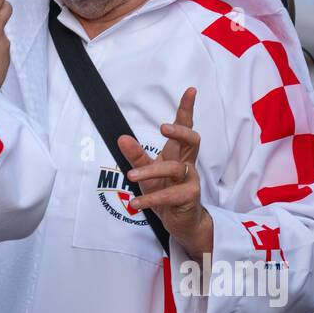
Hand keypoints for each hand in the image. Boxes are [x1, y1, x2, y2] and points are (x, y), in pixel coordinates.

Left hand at [118, 87, 212, 258]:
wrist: (182, 222)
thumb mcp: (147, 173)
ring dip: (151, 171)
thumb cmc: (166, 192)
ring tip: (130, 177)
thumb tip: (121, 138)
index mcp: (178, 154)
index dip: (187, 109)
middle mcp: (187, 164)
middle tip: (162, 127)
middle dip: (180, 131)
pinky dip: (150, 199)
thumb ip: (136, 156)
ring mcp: (190, 181)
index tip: (190, 90)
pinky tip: (135, 204)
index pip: (185, 127)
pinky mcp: (188, 199)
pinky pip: (170, 196)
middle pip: (192, 140)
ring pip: (175, 169)